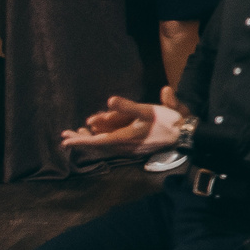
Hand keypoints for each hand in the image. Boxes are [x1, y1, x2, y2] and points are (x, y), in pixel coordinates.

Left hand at [60, 87, 183, 155]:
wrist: (184, 135)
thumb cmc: (166, 121)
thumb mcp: (147, 110)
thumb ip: (127, 106)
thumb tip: (109, 100)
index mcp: (124, 138)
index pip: (96, 141)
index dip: (80, 140)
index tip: (65, 141)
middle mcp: (124, 146)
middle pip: (97, 146)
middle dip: (81, 140)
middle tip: (65, 138)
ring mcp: (129, 148)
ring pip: (104, 146)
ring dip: (90, 140)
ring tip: (79, 133)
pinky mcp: (135, 147)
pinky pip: (112, 146)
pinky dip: (102, 140)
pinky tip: (100, 135)